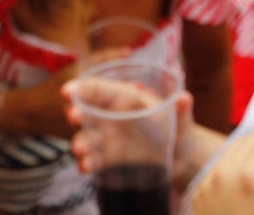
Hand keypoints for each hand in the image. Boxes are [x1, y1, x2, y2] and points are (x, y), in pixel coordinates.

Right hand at [63, 77, 193, 171]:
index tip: (68, 91)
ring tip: (80, 149)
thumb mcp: (181, 121)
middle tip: (73, 116)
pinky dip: (89, 161)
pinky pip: (95, 158)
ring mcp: (111, 138)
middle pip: (92, 111)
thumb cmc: (178, 131)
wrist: (180, 159)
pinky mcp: (111, 158)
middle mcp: (116, 117)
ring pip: (90, 136)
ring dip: (82, 140)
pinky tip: (86, 166)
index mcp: (130, 100)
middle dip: (80, 112)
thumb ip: (182, 111)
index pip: (104, 89)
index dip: (85, 87)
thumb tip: (185, 98)